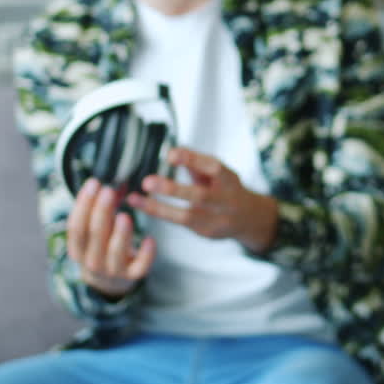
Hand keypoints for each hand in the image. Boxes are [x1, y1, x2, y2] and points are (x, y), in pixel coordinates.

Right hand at [66, 178, 156, 298]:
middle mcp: (92, 262)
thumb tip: (116, 179)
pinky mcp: (132, 276)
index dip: (83, 204)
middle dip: (101, 212)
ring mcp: (112, 271)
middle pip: (94, 236)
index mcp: (78, 249)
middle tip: (109, 191)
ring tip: (125, 216)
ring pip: (115, 253)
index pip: (76, 226)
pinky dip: (145, 254)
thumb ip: (101, 208)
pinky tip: (149, 239)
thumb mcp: (95, 230)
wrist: (110, 280)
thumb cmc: (101, 246)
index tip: (94, 183)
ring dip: (120, 234)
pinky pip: (139, 267)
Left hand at [126, 146, 278, 253]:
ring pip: (186, 215)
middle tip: (148, 181)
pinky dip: (159, 213)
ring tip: (136, 198)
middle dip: (173, 189)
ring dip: (158, 207)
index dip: (193, 160)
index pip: (213, 168)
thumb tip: (172, 151)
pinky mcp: (205, 232)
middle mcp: (225, 200)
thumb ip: (197, 162)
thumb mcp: (218, 172)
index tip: (171, 155)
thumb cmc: (226, 188)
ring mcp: (216, 219)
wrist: (247, 218)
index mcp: (229, 179)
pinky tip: (141, 205)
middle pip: (200, 196)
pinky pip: (179, 223)